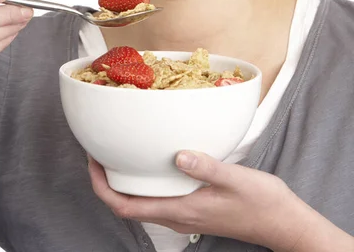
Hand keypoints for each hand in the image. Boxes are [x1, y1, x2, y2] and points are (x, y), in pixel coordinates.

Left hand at [88, 150, 307, 250]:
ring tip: (120, 152)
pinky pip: (158, 197)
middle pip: (128, 205)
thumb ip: (206, 167)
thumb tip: (178, 155)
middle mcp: (178, 216)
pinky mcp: (194, 208)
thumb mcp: (236, 180)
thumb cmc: (262, 203)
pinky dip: (145, 180)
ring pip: (142, 202)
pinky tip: (153, 160)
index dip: (102, 187)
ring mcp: (185, 214)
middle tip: (100, 151)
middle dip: (107, 181)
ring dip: (125, 181)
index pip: (126, 207)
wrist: (282, 223)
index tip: (93, 161)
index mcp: (181, 211)